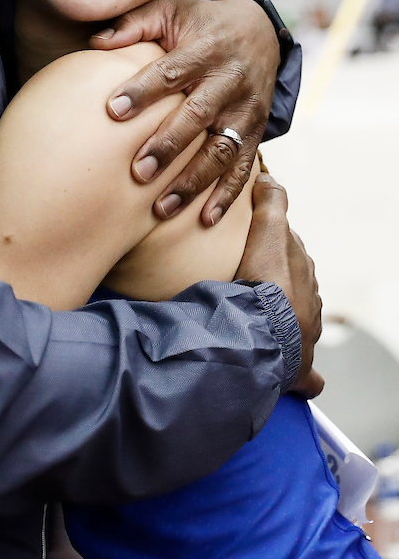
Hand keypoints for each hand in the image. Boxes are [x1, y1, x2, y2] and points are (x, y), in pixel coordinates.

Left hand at [90, 0, 279, 223]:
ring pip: (221, 150)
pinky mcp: (256, 131)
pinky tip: (204, 220)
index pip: (170, 72)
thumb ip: (134, 23)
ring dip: (193, 182)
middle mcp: (229, 81)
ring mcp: (245, 110)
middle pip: (197, 117)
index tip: (112, 110)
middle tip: (137, 172)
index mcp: (204, 50)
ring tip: (162, 208)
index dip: (142, 91)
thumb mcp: (170, 12)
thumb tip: (95, 42)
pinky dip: (227, 197)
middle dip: (168, 146)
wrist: (258, 31)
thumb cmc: (200, 25)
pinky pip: (244, 168)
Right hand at [235, 173, 322, 397]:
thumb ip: (271, 203)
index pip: (290, 255)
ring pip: (299, 325)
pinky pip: (308, 375)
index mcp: (302, 273)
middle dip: (278, 285)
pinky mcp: (301, 369)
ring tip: (256, 323)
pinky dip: (305, 377)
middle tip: (248, 283)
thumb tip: (270, 178)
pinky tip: (299, 380)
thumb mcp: (268, 232)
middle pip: (295, 289)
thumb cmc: (263, 282)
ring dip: (283, 323)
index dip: (272, 249)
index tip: (253, 249)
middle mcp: (310, 304)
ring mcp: (307, 336)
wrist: (263, 331)